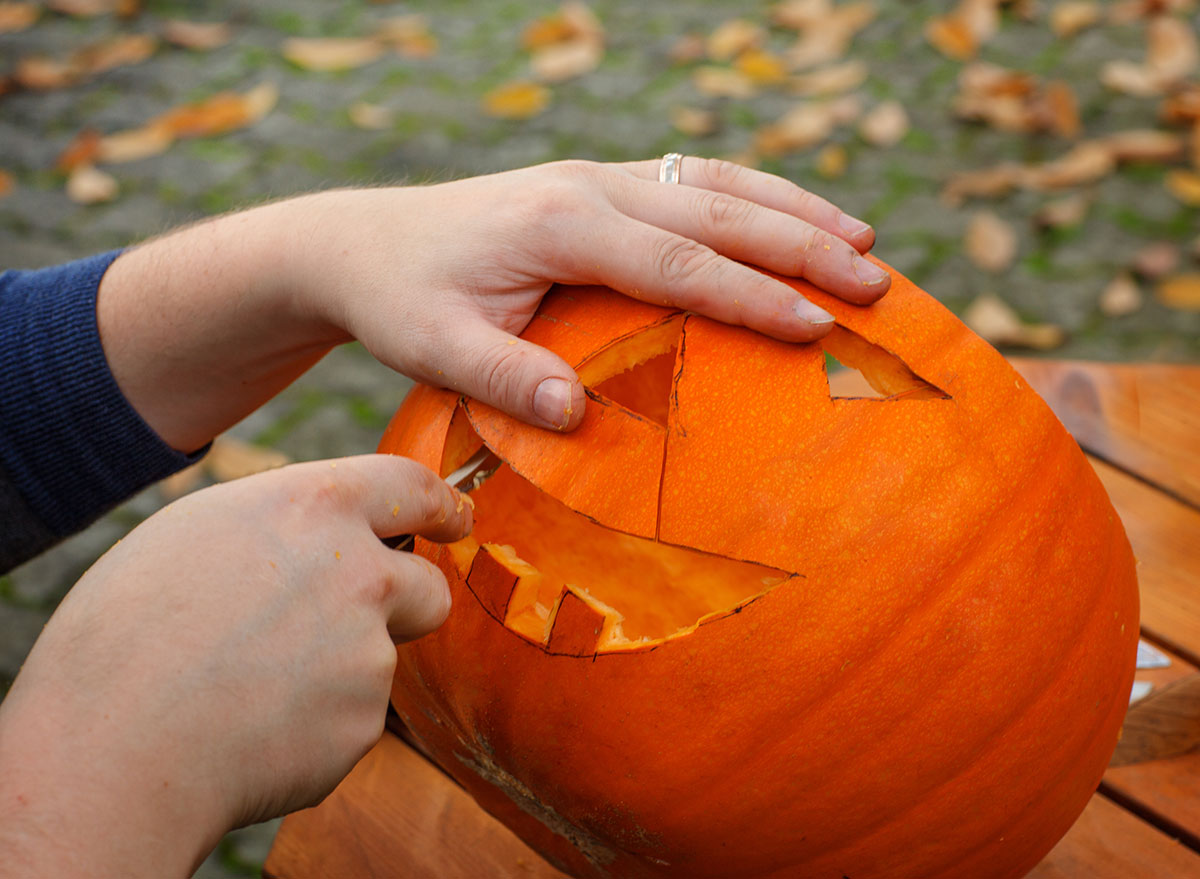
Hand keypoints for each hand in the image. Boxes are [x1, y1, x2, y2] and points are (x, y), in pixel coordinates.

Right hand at [0, 455, 470, 876]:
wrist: (112, 749)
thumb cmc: (127, 633)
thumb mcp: (197, 532)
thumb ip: (284, 524)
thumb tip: (322, 532)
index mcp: (313, 509)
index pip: (411, 485)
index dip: (440, 504)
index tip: (455, 517)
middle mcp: (360, 574)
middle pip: (426, 585)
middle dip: (406, 602)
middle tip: (351, 623)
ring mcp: (369, 653)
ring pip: (376, 657)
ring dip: (338, 669)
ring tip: (248, 684)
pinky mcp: (363, 723)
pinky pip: (349, 717)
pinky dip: (314, 724)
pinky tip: (251, 727)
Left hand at [98, 158, 888, 448]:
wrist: (360, 242)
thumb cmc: (399, 300)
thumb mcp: (432, 347)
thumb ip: (504, 377)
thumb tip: (577, 415)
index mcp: (558, 224)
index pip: (676, 263)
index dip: (751, 295)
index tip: (817, 327)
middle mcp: (586, 187)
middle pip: (715, 210)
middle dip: (801, 245)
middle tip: (874, 284)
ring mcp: (594, 177)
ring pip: (713, 182)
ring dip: (790, 208)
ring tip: (862, 241)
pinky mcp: (596, 186)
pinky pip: (689, 180)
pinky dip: (750, 196)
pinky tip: (787, 215)